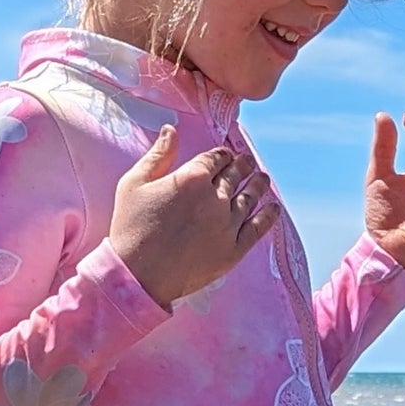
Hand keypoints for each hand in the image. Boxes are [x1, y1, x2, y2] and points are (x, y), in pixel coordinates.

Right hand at [108, 127, 279, 307]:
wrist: (138, 275)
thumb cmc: (131, 228)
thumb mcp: (134, 184)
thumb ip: (157, 155)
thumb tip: (171, 130)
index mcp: (192, 177)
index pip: (216, 158)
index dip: (222, 155)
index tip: (226, 155)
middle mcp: (215, 198)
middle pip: (235, 175)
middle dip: (242, 165)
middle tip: (247, 162)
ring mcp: (228, 225)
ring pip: (250, 197)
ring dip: (258, 184)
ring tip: (262, 178)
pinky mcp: (234, 250)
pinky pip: (258, 228)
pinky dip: (268, 216)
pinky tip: (274, 208)